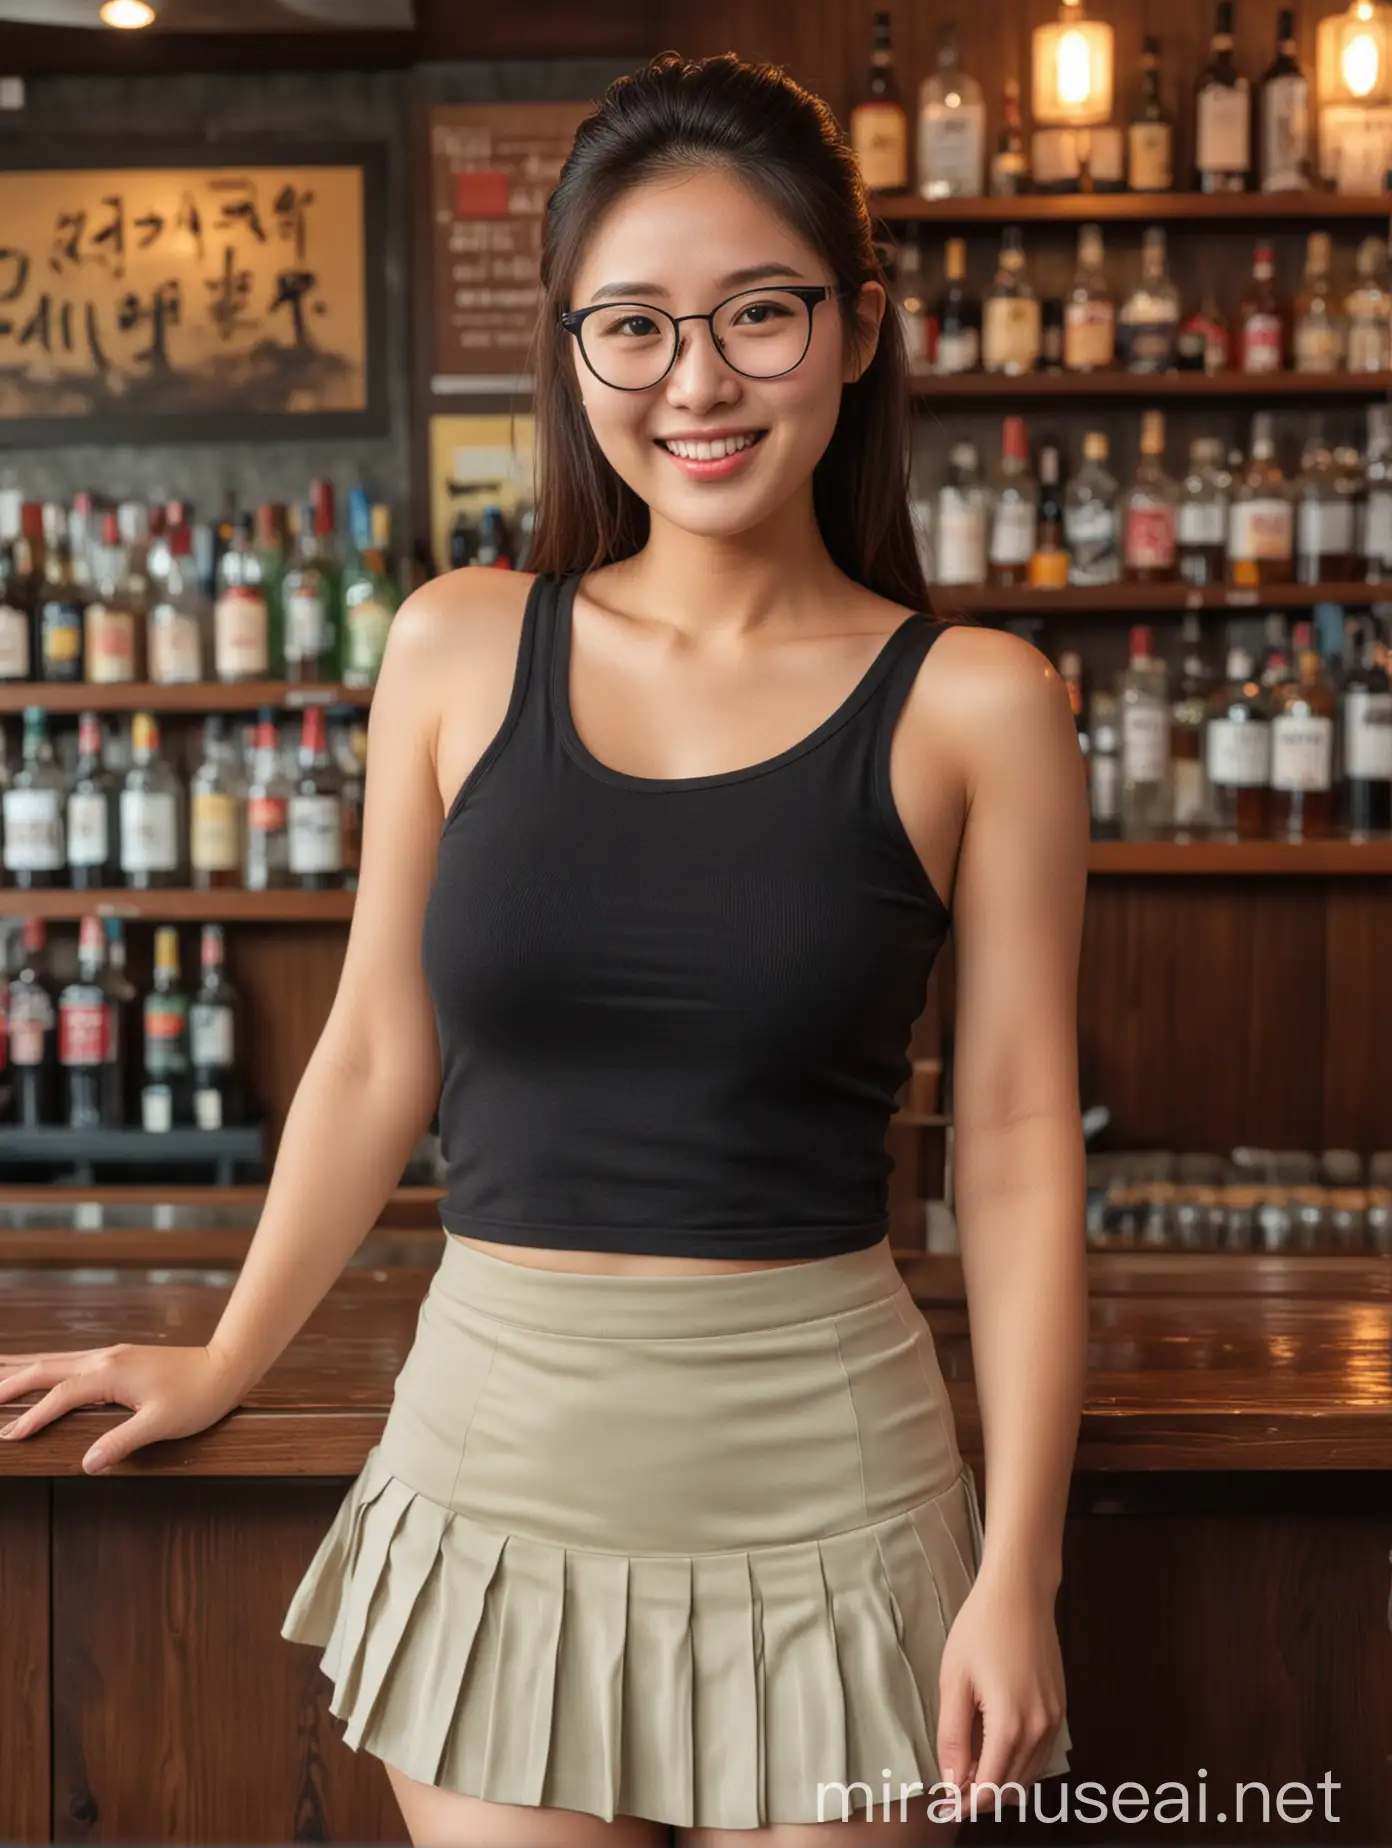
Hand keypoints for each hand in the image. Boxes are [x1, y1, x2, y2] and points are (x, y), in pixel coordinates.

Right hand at [0, 1343, 246, 1473]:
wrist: (225, 1366)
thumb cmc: (198, 1395)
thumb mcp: (161, 1423)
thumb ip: (122, 1442)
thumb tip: (87, 1464)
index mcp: (110, 1373)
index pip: (60, 1396)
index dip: (32, 1417)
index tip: (8, 1436)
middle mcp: (104, 1358)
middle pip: (45, 1368)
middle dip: (9, 1383)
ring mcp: (110, 1355)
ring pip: (54, 1361)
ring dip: (22, 1370)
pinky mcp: (117, 1358)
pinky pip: (69, 1361)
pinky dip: (44, 1367)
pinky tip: (37, 1372)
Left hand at [935, 1564, 1067, 1804]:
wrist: (1021, 1592)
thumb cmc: (980, 1629)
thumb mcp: (954, 1680)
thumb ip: (953, 1736)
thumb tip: (952, 1781)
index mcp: (1011, 1724)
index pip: (991, 1787)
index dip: (967, 1802)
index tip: (946, 1804)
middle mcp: (1040, 1729)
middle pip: (1011, 1786)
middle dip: (982, 1795)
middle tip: (953, 1788)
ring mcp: (1055, 1720)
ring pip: (1029, 1774)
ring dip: (1001, 1781)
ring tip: (970, 1770)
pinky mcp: (1060, 1708)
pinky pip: (1041, 1753)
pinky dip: (1019, 1763)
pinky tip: (995, 1749)